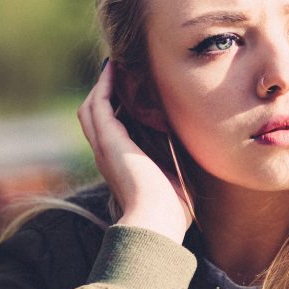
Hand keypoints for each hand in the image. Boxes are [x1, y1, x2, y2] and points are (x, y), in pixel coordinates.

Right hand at [77, 61, 191, 242]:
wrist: (156, 222)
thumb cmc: (171, 211)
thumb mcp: (176, 181)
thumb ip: (178, 164)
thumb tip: (197, 150)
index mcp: (121, 166)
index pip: (111, 131)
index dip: (115, 110)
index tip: (128, 91)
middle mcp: (107, 156)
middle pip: (95, 117)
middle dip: (104, 93)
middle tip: (117, 72)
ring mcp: (105, 148)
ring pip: (92, 109)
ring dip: (101, 86)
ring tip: (113, 67)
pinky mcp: (109, 142)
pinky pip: (99, 106)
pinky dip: (104, 86)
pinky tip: (113, 70)